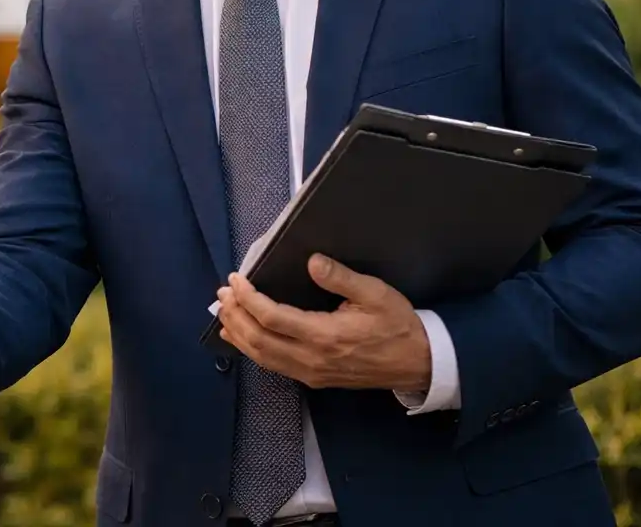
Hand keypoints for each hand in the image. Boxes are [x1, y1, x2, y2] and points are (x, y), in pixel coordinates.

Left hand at [216, 253, 430, 391]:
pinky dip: (251, 350)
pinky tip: (241, 337)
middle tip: (222, 292)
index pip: (271, 318)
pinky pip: (274, 365)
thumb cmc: (397, 324)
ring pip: (262, 357)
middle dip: (235, 315)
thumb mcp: (376, 294)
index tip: (235, 279)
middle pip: (258, 340)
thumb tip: (312, 262)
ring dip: (238, 333)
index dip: (248, 298)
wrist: (418, 363)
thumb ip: (341, 278)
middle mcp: (311, 359)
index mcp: (325, 336)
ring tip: (224, 311)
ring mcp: (311, 372)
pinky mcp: (314, 378)